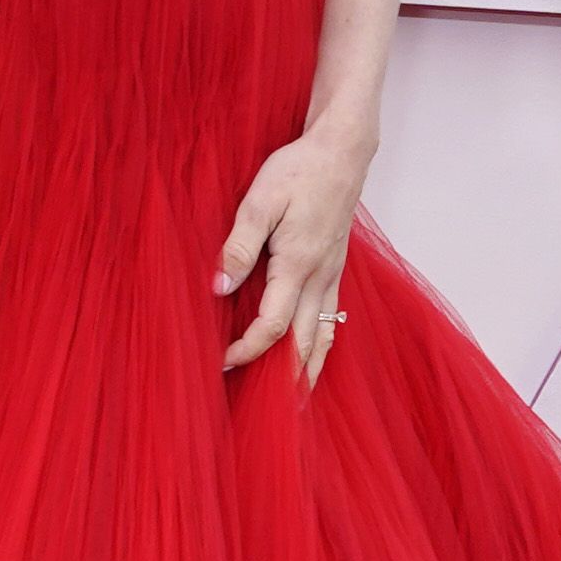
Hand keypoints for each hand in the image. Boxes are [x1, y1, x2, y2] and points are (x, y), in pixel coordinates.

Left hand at [215, 125, 366, 385]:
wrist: (341, 152)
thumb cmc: (299, 170)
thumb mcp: (260, 200)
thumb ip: (239, 245)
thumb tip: (219, 288)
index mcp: (297, 265)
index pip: (273, 326)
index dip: (247, 350)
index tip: (222, 362)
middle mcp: (320, 278)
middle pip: (304, 344)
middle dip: (282, 377)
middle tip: (263, 407)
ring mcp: (333, 276)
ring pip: (324, 337)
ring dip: (308, 370)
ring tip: (294, 399)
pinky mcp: (336, 269)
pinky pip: (331, 319)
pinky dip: (321, 346)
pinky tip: (310, 355)